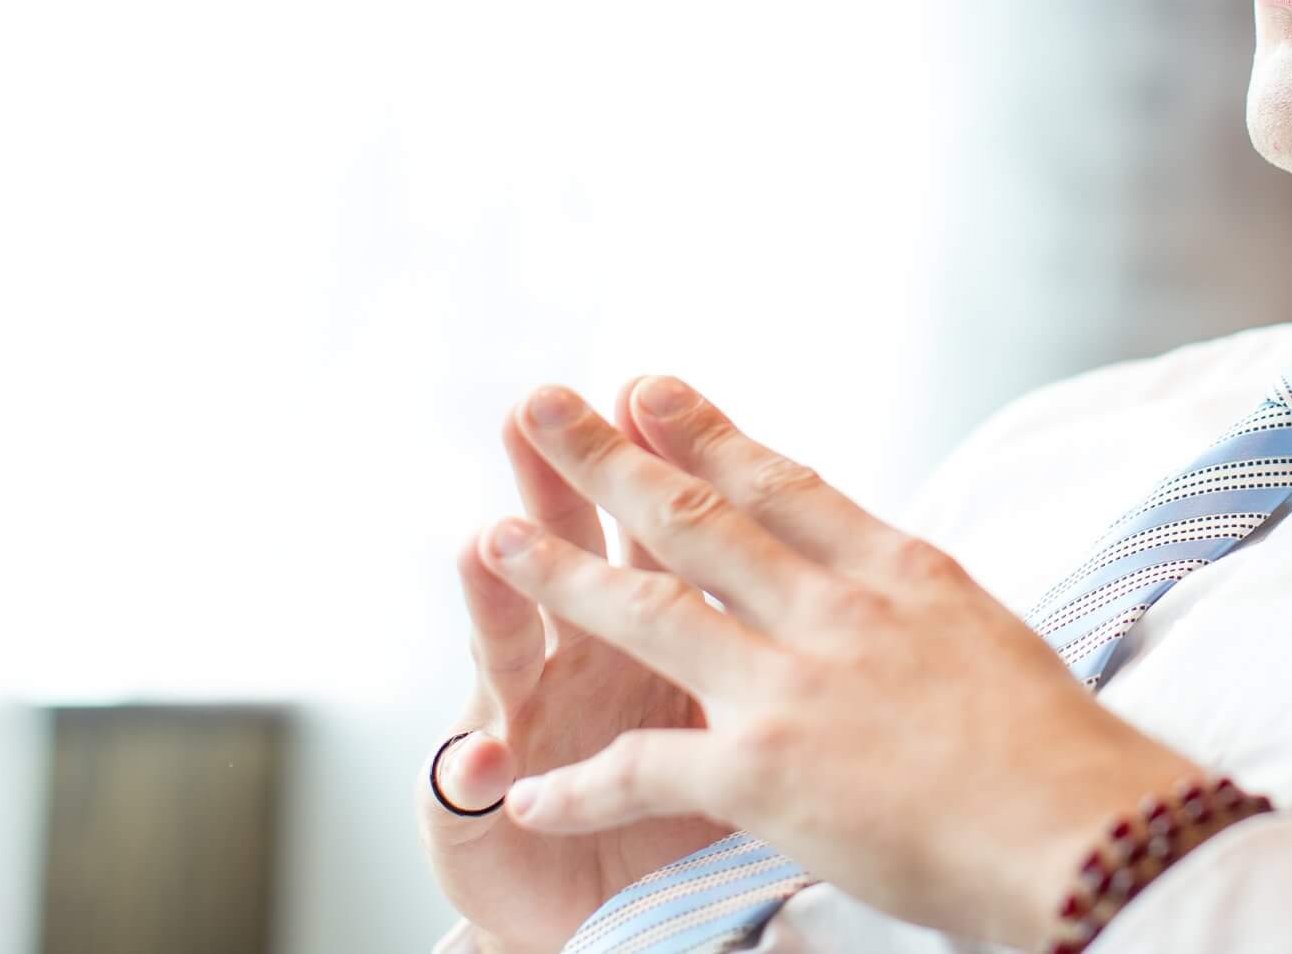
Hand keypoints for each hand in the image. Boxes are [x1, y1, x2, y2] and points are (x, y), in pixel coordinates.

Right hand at [417, 393, 738, 953]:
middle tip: (535, 409)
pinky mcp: (475, 815)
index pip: (660, 530)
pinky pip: (464, 791)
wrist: (614, 914)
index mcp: (657, 633)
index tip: (654, 390)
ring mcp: (520, 728)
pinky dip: (471, 773)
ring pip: (507, 653)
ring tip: (484, 545)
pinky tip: (478, 758)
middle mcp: (578, 662)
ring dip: (494, 598)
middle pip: (569, 558)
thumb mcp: (746, 727)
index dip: (657, 465)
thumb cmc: (700, 803)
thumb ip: (756, 642)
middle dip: (553, 481)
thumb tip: (827, 564)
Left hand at [479, 375, 1208, 952]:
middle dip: (612, 460)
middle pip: (699, 520)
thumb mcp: (992, 641)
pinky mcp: (764, 773)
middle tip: (545, 407)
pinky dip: (577, 789)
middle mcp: (836, 611)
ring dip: (563, 575)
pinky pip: (643, 770)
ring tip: (497, 538)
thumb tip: (897, 592)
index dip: (704, 433)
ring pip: (649, 612)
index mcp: (899, 573)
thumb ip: (921, 612)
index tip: (649, 388)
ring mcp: (793, 685)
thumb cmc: (1064, 757)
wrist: (1081, 829)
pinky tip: (527, 795)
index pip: (782, 484)